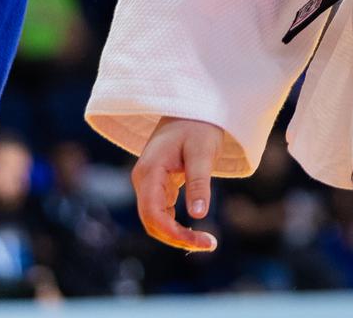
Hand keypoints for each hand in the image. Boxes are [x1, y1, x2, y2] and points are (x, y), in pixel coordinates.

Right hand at [130, 117, 222, 251]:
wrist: (191, 107)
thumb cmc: (198, 126)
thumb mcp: (202, 152)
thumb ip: (198, 182)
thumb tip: (199, 215)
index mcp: (149, 172)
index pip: (154, 215)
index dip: (175, 234)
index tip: (202, 242)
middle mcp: (143, 180)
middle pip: (152, 223)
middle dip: (177, 238)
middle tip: (209, 244)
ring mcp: (147, 183)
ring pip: (156, 220)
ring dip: (177, 234)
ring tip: (206, 241)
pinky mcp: (157, 185)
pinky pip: (161, 212)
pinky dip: (176, 225)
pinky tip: (195, 230)